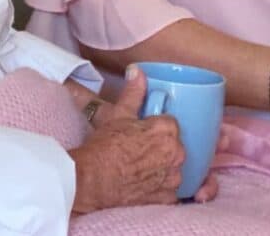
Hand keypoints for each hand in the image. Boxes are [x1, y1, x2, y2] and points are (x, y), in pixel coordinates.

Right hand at [69, 66, 184, 212]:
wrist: (93, 179)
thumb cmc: (105, 146)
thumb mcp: (118, 114)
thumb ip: (133, 92)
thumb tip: (137, 71)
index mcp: (168, 131)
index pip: (171, 124)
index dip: (156, 127)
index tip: (144, 132)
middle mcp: (176, 154)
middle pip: (175, 146)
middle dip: (161, 147)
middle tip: (140, 149)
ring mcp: (173, 179)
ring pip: (174, 169)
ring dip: (163, 167)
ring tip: (140, 167)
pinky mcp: (167, 199)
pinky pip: (171, 190)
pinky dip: (160, 187)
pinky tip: (143, 183)